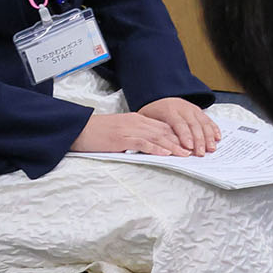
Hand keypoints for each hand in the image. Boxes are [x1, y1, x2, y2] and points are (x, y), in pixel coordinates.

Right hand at [74, 110, 200, 156]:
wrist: (78, 128)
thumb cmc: (98, 131)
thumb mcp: (121, 130)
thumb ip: (136, 134)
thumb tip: (151, 145)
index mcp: (137, 119)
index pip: (163, 126)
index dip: (178, 135)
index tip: (190, 143)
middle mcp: (136, 122)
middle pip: (164, 131)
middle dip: (181, 141)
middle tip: (194, 150)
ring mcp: (129, 129)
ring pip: (157, 137)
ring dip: (173, 146)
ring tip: (185, 154)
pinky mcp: (121, 138)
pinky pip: (142, 143)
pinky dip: (155, 148)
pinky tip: (165, 154)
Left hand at [140, 96, 218, 154]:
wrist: (159, 97)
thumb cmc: (152, 112)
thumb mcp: (146, 119)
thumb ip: (152, 130)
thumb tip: (154, 145)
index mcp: (169, 110)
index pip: (179, 124)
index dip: (185, 136)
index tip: (189, 147)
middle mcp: (183, 108)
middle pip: (194, 125)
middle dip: (199, 140)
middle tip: (201, 153)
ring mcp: (192, 109)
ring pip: (203, 122)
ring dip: (209, 136)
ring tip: (211, 148)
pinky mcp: (199, 111)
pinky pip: (208, 120)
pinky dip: (214, 129)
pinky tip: (217, 137)